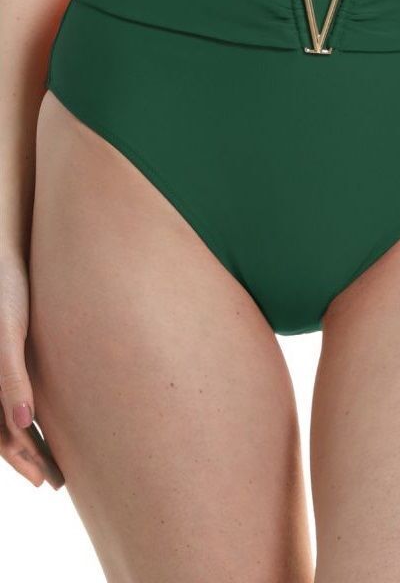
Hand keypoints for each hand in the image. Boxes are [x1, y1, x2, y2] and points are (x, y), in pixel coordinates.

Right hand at [0, 255, 64, 488]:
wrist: (9, 252)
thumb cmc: (8, 289)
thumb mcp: (9, 335)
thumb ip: (10, 377)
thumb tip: (24, 424)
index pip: (1, 433)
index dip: (23, 459)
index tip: (47, 481)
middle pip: (8, 429)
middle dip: (30, 457)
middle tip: (57, 481)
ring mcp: (6, 362)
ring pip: (16, 412)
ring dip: (35, 438)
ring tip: (61, 458)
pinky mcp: (18, 347)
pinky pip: (25, 387)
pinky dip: (38, 409)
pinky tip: (58, 415)